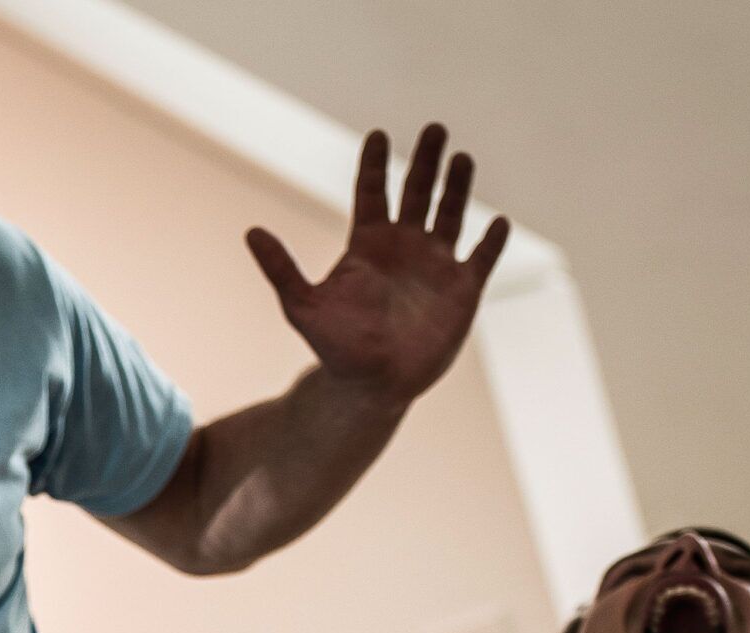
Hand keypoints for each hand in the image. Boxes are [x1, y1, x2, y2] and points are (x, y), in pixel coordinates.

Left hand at [246, 125, 510, 406]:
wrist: (370, 386)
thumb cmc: (335, 347)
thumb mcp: (303, 306)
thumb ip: (281, 269)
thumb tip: (251, 232)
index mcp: (368, 245)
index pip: (372, 193)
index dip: (374, 165)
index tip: (377, 135)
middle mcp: (404, 247)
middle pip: (417, 193)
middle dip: (425, 161)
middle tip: (434, 128)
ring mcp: (436, 265)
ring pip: (451, 214)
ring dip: (457, 187)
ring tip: (461, 157)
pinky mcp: (463, 289)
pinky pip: (482, 258)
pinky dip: (492, 241)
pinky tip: (498, 222)